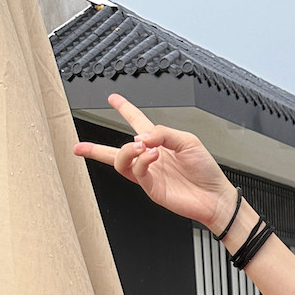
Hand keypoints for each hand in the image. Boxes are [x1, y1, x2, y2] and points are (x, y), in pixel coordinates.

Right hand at [73, 93, 236, 233]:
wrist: (215, 196)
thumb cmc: (205, 169)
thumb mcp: (186, 140)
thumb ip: (161, 133)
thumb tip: (139, 136)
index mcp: (158, 142)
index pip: (136, 121)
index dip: (124, 109)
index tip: (112, 98)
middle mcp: (150, 159)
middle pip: (116, 151)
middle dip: (94, 150)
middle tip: (78, 147)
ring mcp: (149, 175)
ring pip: (121, 162)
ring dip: (127, 150)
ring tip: (142, 146)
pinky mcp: (152, 189)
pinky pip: (137, 172)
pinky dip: (141, 161)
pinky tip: (151, 155)